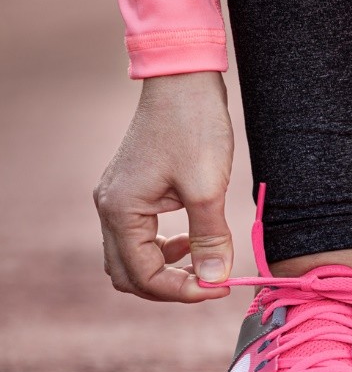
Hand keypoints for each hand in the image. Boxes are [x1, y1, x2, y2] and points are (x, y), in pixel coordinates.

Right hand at [93, 72, 233, 301]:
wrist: (184, 79)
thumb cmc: (194, 127)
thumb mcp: (207, 188)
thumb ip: (209, 238)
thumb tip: (214, 279)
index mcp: (121, 210)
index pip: (144, 276)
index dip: (184, 291)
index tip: (221, 287)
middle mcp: (110, 207)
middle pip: (129, 274)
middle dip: (170, 286)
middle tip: (211, 282)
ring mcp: (117, 198)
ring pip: (132, 257)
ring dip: (166, 269)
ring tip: (204, 260)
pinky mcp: (131, 190)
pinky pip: (138, 236)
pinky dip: (163, 248)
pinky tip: (192, 239)